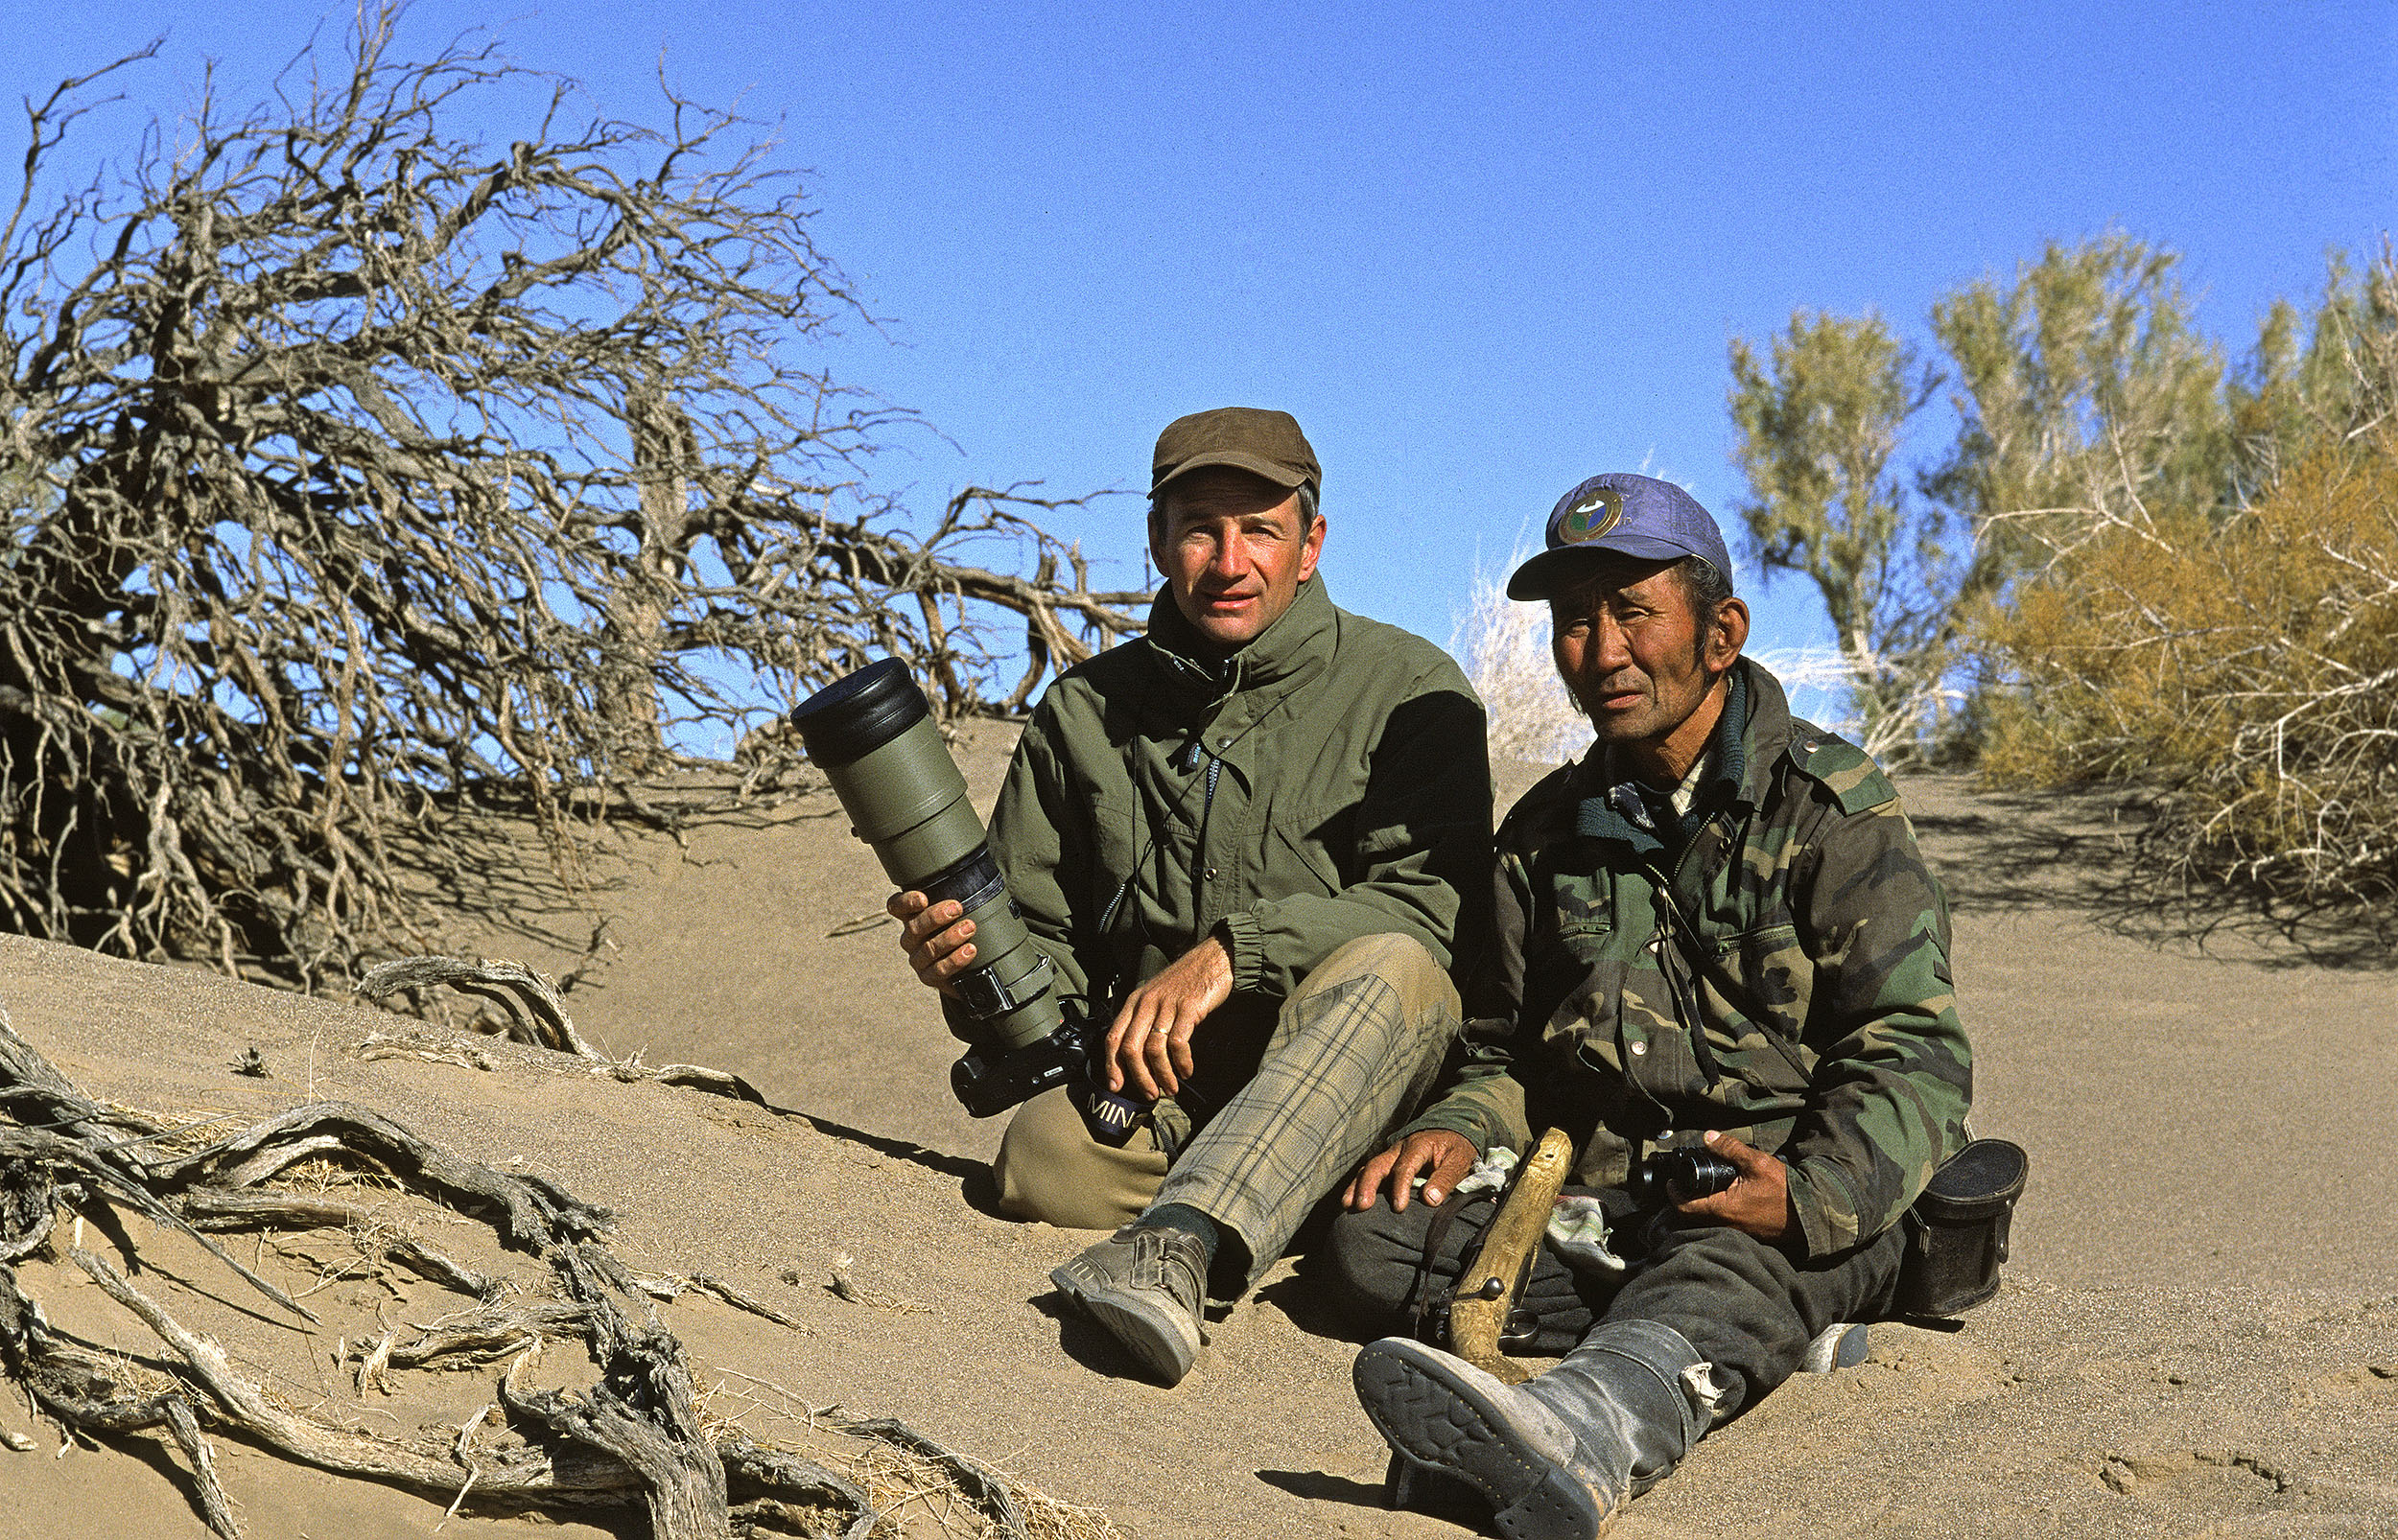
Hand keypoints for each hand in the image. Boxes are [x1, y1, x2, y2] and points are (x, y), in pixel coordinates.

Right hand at [887, 890, 976, 995]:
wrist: (970, 965)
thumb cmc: (961, 929)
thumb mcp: (958, 911)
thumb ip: (956, 897)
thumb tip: (978, 876)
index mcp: (912, 917)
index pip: (897, 906)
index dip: (906, 902)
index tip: (923, 899)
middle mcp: (911, 938)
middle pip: (914, 927)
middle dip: (936, 917)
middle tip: (957, 909)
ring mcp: (918, 959)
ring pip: (927, 949)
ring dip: (949, 937)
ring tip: (969, 928)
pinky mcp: (929, 977)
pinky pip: (938, 970)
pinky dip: (955, 960)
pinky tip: (969, 950)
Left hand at [1101, 936, 1233, 1097]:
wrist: (1213, 959)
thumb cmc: (1186, 982)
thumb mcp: (1157, 996)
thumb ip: (1146, 1020)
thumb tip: (1141, 1058)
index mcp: (1135, 1002)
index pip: (1114, 1037)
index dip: (1112, 1065)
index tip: (1116, 1086)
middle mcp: (1146, 1003)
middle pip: (1132, 1048)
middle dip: (1139, 1077)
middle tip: (1151, 1094)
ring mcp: (1167, 1005)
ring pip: (1154, 1049)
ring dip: (1162, 1075)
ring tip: (1171, 1088)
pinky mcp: (1188, 1008)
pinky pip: (1178, 1042)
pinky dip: (1181, 1062)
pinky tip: (1187, 1071)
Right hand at [1344, 1129, 1477, 1212]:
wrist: (1453, 1133)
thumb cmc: (1457, 1149)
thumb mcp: (1458, 1161)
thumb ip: (1445, 1180)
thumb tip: (1430, 1200)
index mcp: (1418, 1145)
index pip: (1404, 1167)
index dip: (1400, 1187)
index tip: (1399, 1208)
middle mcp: (1399, 1149)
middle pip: (1377, 1164)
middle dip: (1368, 1185)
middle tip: (1362, 1205)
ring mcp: (1391, 1155)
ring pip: (1368, 1168)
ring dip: (1357, 1186)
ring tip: (1347, 1205)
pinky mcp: (1388, 1164)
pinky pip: (1369, 1172)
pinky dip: (1357, 1185)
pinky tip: (1349, 1201)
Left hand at [1675, 1130, 1792, 1241]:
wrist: (1811, 1214)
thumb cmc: (1784, 1190)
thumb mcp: (1757, 1163)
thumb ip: (1730, 1148)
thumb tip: (1707, 1136)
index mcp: (1723, 1209)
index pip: (1684, 1208)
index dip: (1674, 1194)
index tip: (1671, 1182)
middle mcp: (1726, 1225)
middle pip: (1693, 1217)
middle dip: (1685, 1201)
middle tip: (1683, 1185)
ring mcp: (1738, 1232)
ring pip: (1708, 1222)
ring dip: (1701, 1207)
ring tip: (1702, 1189)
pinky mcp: (1749, 1234)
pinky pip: (1724, 1225)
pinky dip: (1717, 1213)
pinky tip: (1724, 1199)